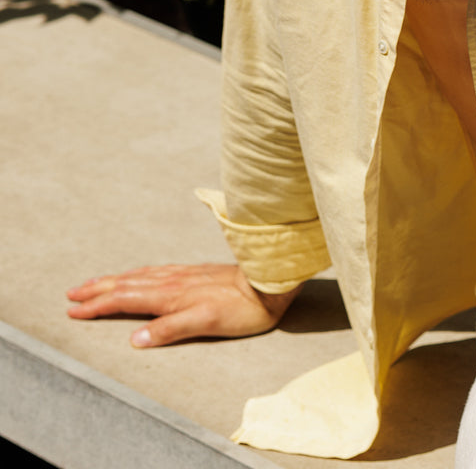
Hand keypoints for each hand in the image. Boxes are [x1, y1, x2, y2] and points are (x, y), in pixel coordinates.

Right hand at [66, 263, 300, 347]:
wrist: (270, 283)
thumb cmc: (243, 308)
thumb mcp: (207, 323)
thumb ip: (171, 329)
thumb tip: (135, 339)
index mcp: (171, 295)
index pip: (126, 299)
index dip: (99, 305)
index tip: (74, 310)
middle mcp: (174, 282)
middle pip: (127, 284)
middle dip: (98, 290)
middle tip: (72, 294)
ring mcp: (184, 275)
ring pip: (140, 275)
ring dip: (114, 280)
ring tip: (95, 283)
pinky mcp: (196, 272)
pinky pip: (156, 271)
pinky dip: (138, 273)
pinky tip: (139, 274)